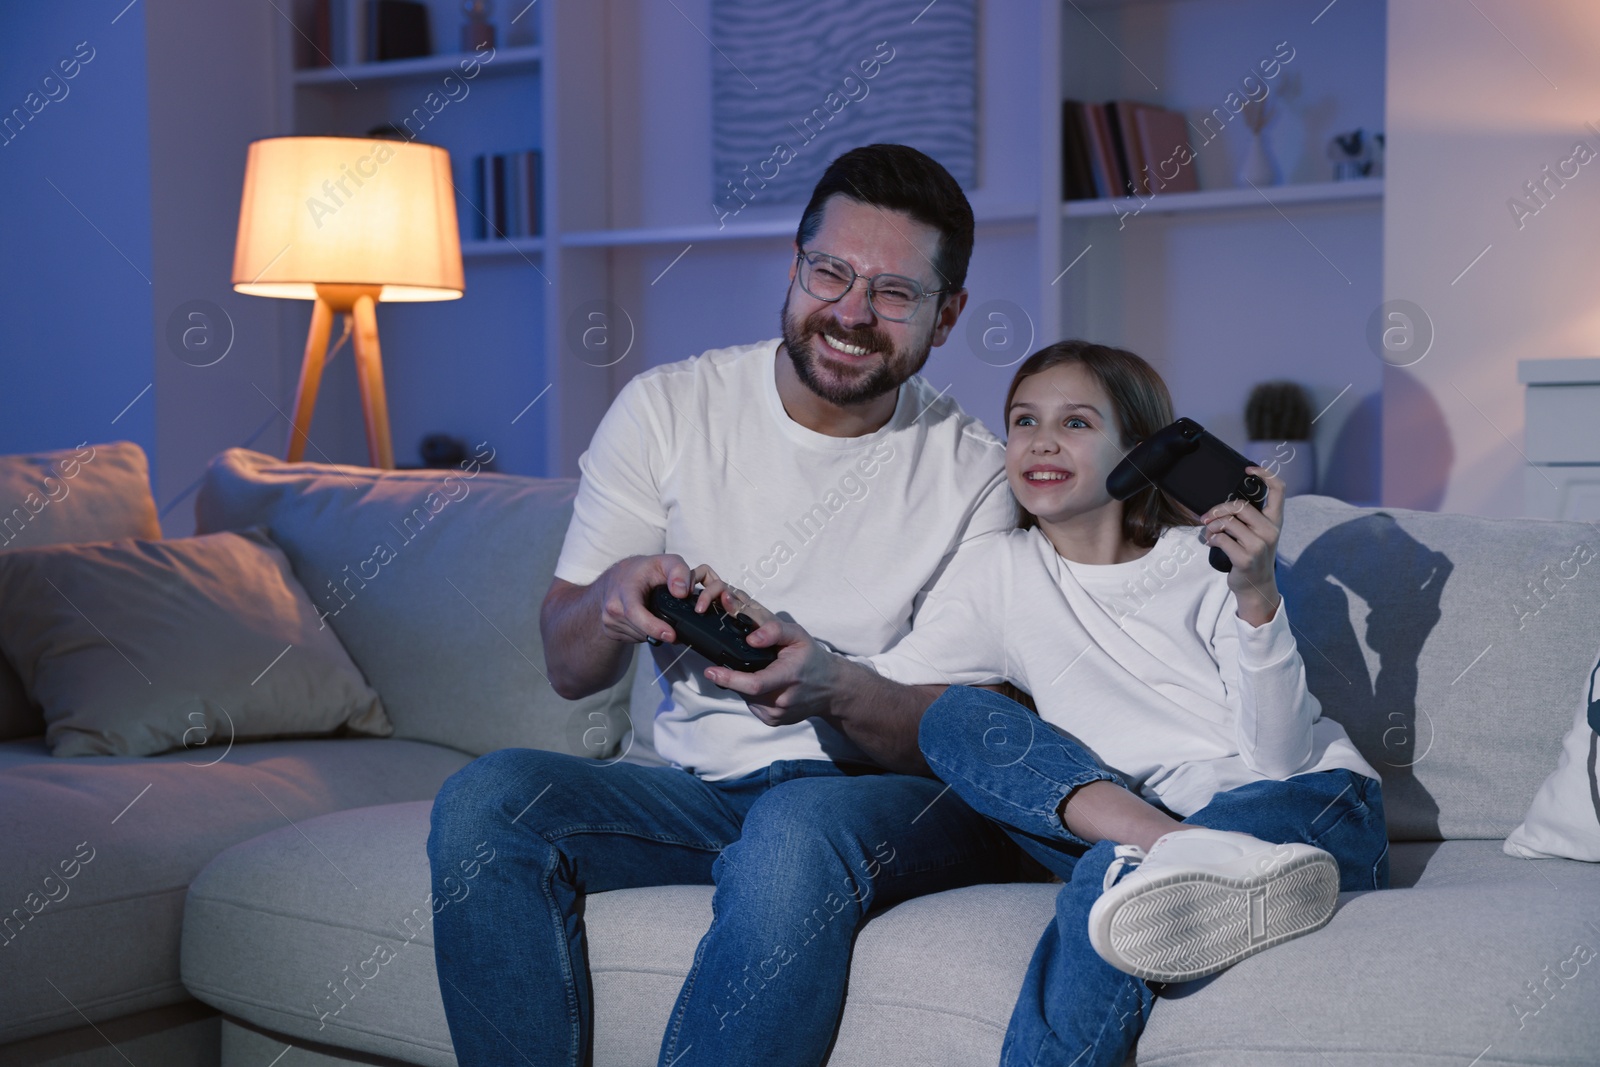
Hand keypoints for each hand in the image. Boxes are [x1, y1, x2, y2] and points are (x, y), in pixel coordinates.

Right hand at [594, 554, 722, 645]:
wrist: (614, 579)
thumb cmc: (641, 570)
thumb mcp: (664, 561)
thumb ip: (679, 571)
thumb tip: (682, 592)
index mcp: (625, 589)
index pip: (635, 612)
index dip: (653, 626)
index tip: (671, 635)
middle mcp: (613, 606)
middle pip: (642, 629)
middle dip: (660, 631)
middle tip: (677, 632)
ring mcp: (609, 620)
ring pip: (639, 636)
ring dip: (654, 633)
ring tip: (660, 618)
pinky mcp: (610, 630)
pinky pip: (633, 638)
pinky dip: (645, 633)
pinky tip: (647, 621)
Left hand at [696, 585, 841, 728]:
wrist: (831, 688)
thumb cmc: (811, 659)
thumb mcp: (798, 635)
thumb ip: (773, 630)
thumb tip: (750, 639)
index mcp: (789, 676)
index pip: (754, 683)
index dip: (730, 678)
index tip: (711, 671)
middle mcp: (782, 701)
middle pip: (745, 689)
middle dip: (733, 676)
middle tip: (724, 666)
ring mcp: (777, 715)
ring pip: (746, 697)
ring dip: (744, 684)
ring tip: (760, 672)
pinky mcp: (773, 721)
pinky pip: (752, 704)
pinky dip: (752, 693)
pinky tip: (765, 685)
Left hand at [1199, 466, 1283, 626]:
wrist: (1255, 586)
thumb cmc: (1251, 555)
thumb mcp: (1257, 534)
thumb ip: (1249, 517)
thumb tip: (1224, 501)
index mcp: (1275, 520)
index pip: (1279, 489)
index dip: (1265, 474)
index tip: (1248, 469)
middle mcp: (1271, 530)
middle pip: (1240, 505)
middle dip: (1218, 509)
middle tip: (1206, 517)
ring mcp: (1259, 545)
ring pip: (1228, 522)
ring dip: (1212, 526)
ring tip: (1210, 533)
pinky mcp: (1246, 558)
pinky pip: (1221, 539)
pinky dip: (1211, 539)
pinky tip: (1212, 543)